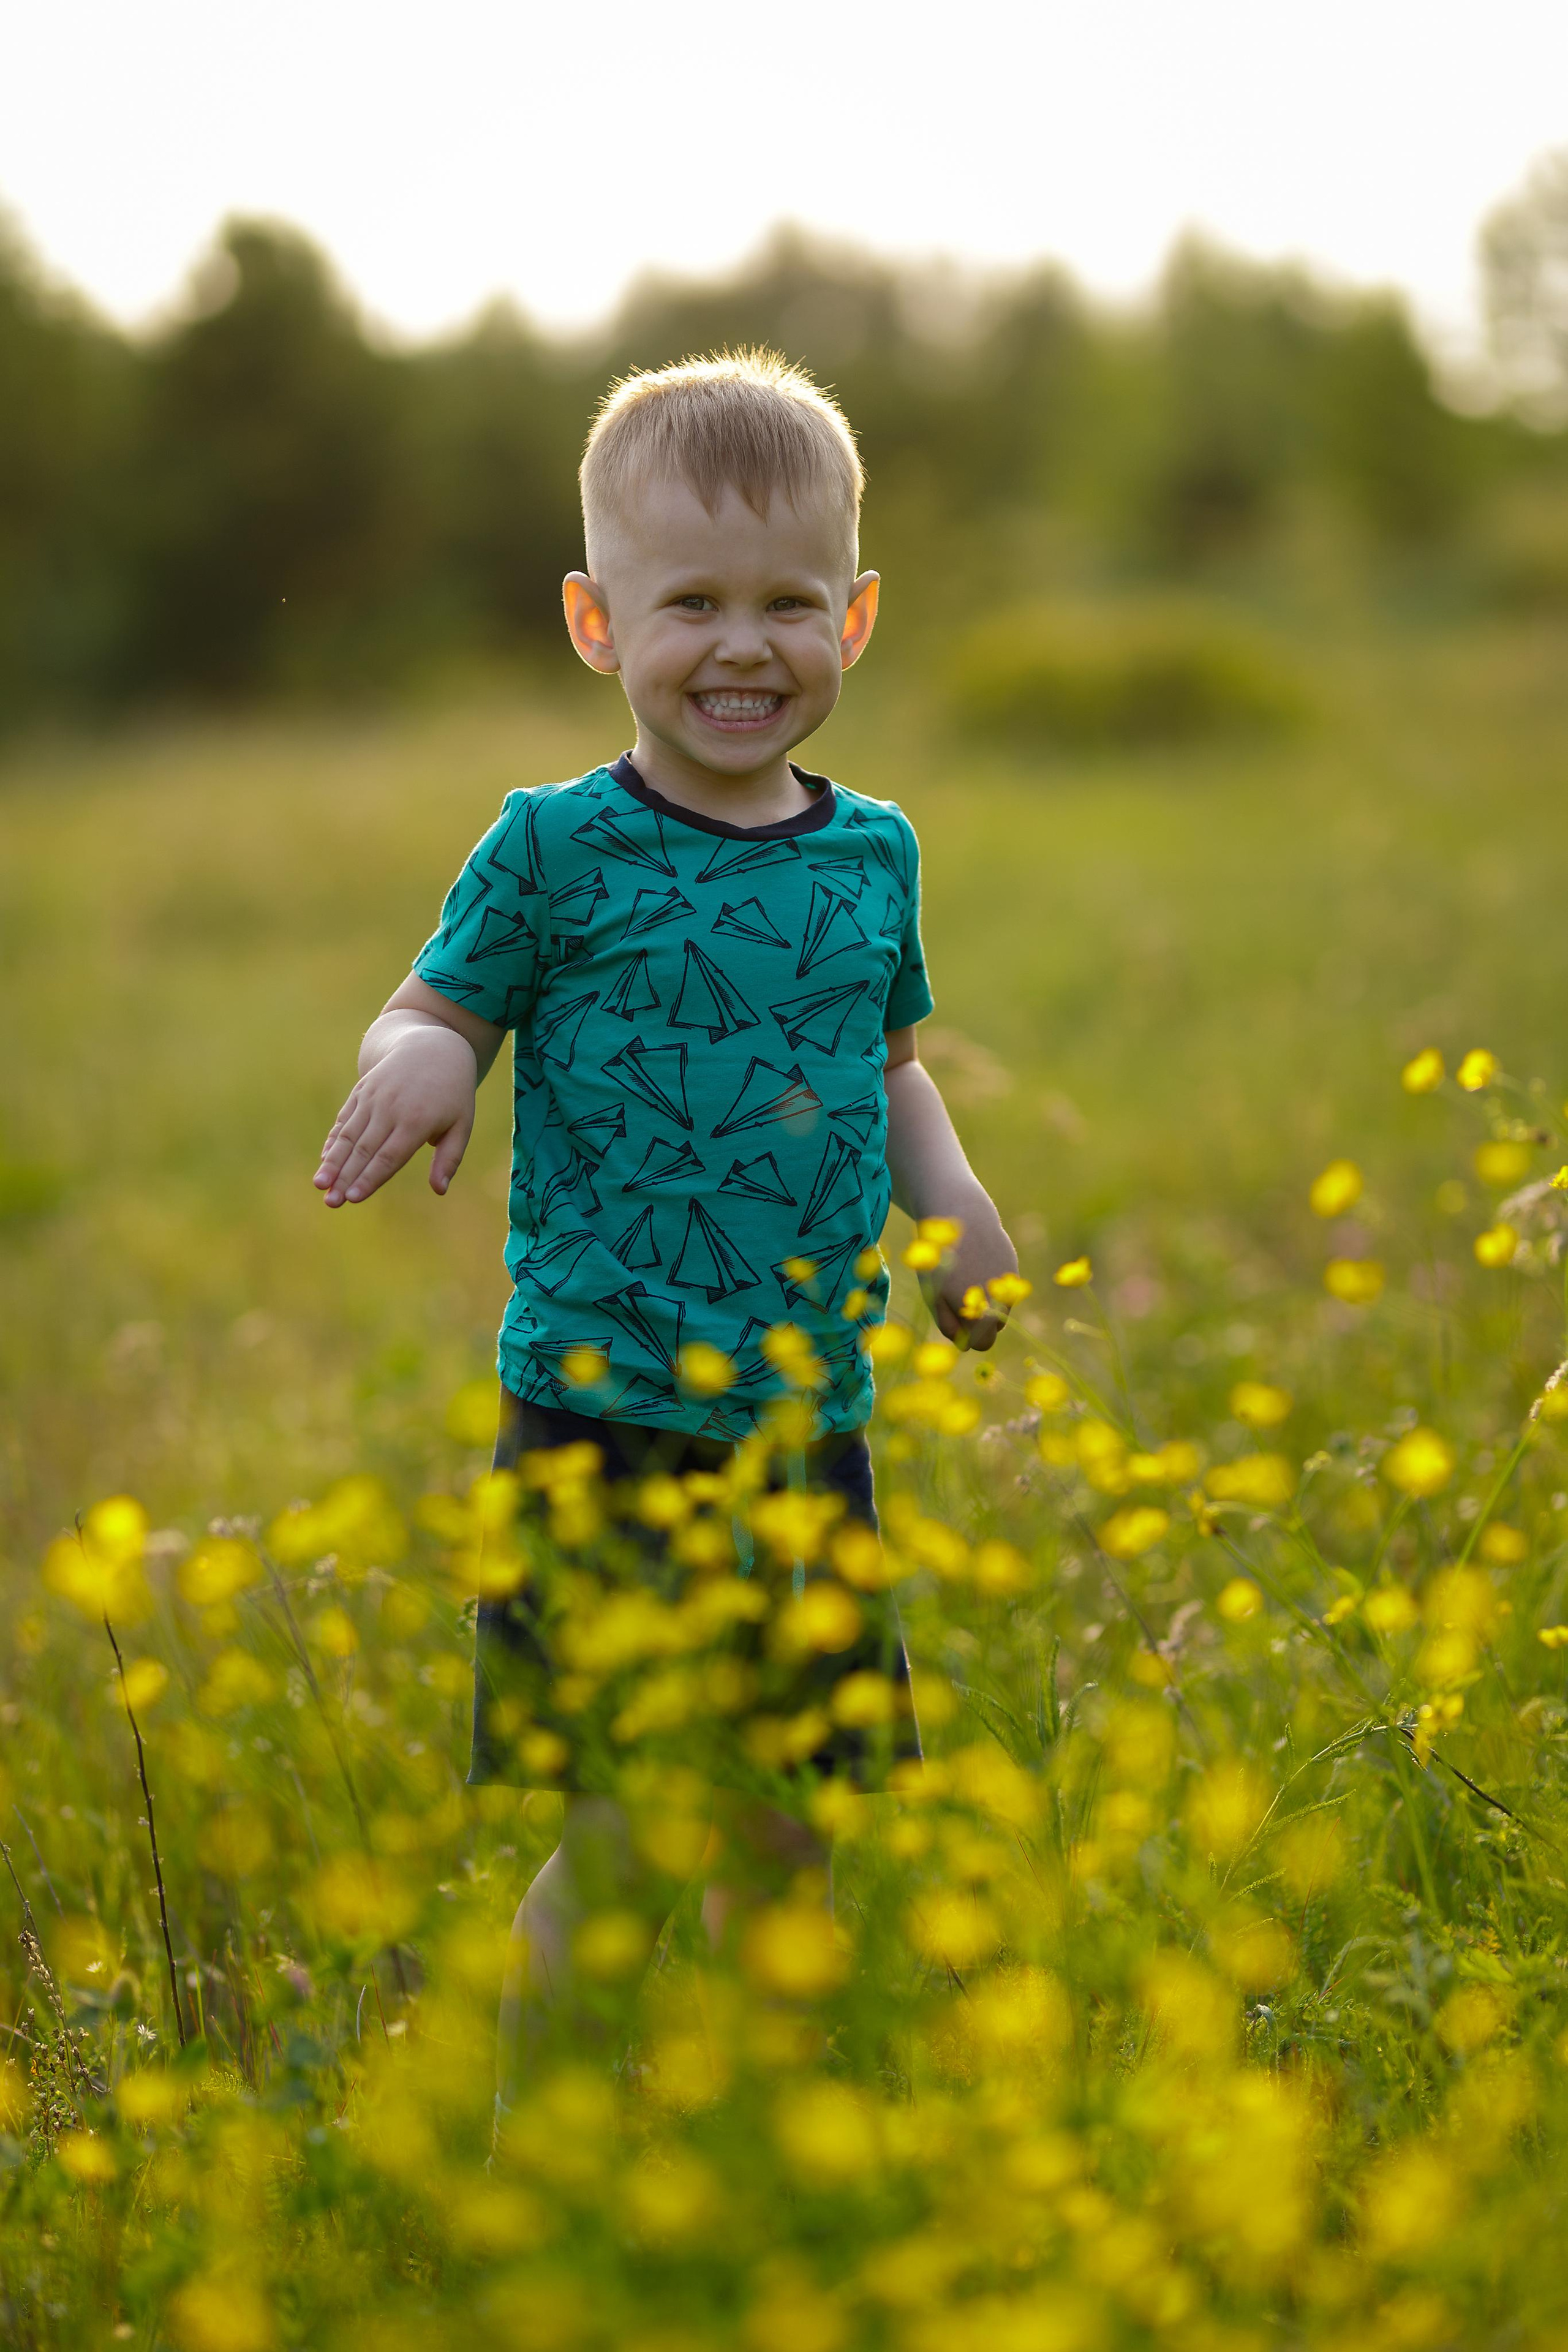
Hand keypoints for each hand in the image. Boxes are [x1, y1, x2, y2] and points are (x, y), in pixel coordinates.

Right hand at [314, 1022, 478, 1206]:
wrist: (433, 1047)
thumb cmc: (452, 1094)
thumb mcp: (461, 1124)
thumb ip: (449, 1158)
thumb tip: (439, 1190)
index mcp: (417, 1121)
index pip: (389, 1157)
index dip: (370, 1179)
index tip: (354, 1199)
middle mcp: (391, 1108)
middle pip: (364, 1150)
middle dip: (345, 1178)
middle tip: (331, 1203)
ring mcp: (373, 1097)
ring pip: (349, 1135)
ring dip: (333, 1162)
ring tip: (319, 1185)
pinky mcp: (362, 1090)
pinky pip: (345, 1119)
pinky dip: (334, 1140)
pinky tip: (324, 1160)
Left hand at [923, 1200, 1018, 1349]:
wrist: (961, 1216)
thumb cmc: (940, 1259)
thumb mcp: (934, 1295)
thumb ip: (947, 1324)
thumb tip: (963, 1345)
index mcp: (978, 1314)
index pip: (982, 1344)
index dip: (968, 1339)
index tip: (955, 1324)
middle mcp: (999, 1302)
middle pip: (995, 1331)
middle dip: (980, 1326)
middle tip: (959, 1304)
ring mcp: (1009, 1284)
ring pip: (1002, 1309)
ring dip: (988, 1305)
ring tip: (966, 1281)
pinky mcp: (1013, 1267)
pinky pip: (1005, 1287)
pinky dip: (993, 1284)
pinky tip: (976, 1264)